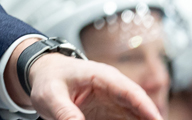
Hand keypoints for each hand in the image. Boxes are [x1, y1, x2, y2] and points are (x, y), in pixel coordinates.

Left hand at [8, 46, 163, 119]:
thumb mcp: (50, 95)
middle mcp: (114, 90)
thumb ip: (64, 112)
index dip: (146, 107)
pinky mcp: (111, 115)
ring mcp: (115, 103)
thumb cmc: (48, 79)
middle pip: (139, 108)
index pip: (130, 92)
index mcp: (102, 77)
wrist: (45, 76)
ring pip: (135, 118)